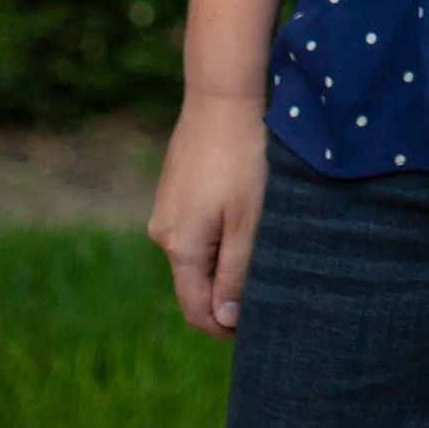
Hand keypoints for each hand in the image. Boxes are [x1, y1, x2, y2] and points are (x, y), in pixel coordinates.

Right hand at [150, 91, 268, 336]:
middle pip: (193, 285)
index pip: (196, 309)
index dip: (224, 327)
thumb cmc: (243, 160)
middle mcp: (162, 234)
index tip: (257, 329)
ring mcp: (164, 212)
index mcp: (180, 247)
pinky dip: (215, 240)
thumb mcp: (248, 222)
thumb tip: (226, 320)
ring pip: (194, 258)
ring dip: (222, 265)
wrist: (221, 99)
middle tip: (266, 293)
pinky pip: (192, 232)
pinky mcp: (172, 193)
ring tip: (260, 256)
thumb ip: (236, 273)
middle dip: (225, 296)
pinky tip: (243, 224)